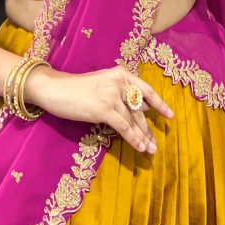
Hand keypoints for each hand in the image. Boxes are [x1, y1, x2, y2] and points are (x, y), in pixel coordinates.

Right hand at [28, 64, 173, 154]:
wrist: (54, 88)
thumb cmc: (76, 89)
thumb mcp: (102, 84)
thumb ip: (120, 92)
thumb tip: (141, 107)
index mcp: (120, 74)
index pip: (146, 90)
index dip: (159, 104)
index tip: (170, 115)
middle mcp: (119, 82)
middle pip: (140, 109)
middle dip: (148, 128)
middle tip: (155, 144)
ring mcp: (111, 95)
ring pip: (133, 120)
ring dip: (142, 137)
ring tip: (150, 150)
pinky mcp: (103, 109)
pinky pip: (123, 127)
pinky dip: (133, 138)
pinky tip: (139, 147)